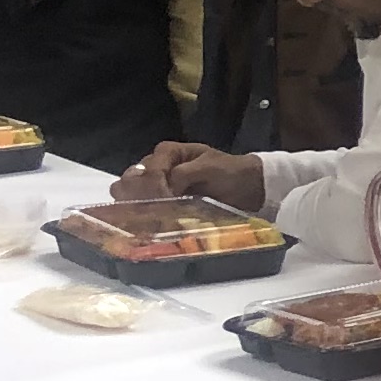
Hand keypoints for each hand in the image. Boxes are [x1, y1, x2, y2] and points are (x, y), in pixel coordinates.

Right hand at [116, 142, 263, 208]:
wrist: (248, 187)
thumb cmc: (230, 172)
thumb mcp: (211, 167)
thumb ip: (185, 174)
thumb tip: (166, 188)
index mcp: (168, 152)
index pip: (149, 170)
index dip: (154, 186)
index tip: (166, 201)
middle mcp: (157, 165)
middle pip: (132, 180)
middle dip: (137, 196)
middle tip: (147, 212)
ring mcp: (157, 185)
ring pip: (133, 195)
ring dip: (136, 208)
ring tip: (144, 222)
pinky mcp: (162, 202)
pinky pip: (144, 208)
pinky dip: (143, 217)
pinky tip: (145, 228)